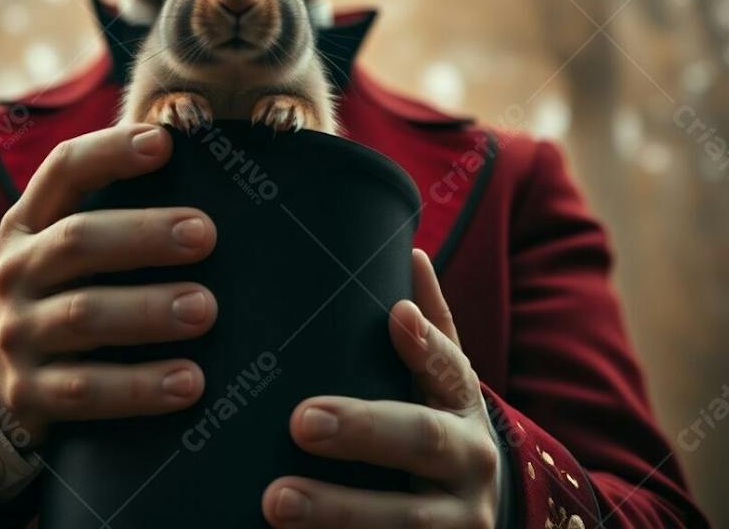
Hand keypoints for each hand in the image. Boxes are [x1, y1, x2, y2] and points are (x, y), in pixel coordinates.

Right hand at [0, 123, 218, 446]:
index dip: (110, 151)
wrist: (2, 376)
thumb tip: (208, 167)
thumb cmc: (70, 288)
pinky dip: (140, 388)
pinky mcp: (28, 393)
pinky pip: (86, 391)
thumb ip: (121, 207)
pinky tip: (189, 382)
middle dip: (143, 235)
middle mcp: (17, 270)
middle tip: (205, 234)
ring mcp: (18, 332)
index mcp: (31, 220)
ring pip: (84, 315)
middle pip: (77, 240)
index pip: (64, 169)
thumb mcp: (73, 242)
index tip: (164, 143)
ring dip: (148, 310)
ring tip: (205, 308)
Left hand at [262, 248, 501, 526]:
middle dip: (363, 430)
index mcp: (462, 402)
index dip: (424, 341)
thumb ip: (428, 325)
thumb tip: (411, 252)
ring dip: (338, 512)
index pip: (448, 365)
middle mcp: (470, 462)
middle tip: (302, 420)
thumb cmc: (437, 423)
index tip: (395, 316)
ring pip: (404, 520)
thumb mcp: (441, 378)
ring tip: (275, 500)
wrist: (477, 511)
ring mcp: (457, 524)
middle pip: (421, 441)